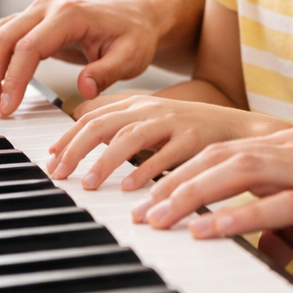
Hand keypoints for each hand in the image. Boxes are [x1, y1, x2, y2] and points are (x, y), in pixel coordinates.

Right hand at [0, 0, 171, 116]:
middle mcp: (45, 9)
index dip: (14, 79)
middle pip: (1, 39)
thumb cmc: (134, 37)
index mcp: (69, 15)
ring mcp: (33, 13)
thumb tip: (84, 89)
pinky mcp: (26, 22)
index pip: (29, 47)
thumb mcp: (131, 57)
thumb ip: (107, 72)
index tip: (8, 108)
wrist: (135, 17)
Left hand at [46, 97, 270, 190]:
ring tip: (89, 184)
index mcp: (139, 104)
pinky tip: (130, 188)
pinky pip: (165, 155)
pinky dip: (146, 171)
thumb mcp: (154, 120)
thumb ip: (121, 122)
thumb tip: (81, 126)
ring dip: (106, 162)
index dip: (68, 137)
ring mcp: (174, 122)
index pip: (94, 116)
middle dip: (76, 148)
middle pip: (105, 124)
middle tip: (59, 173)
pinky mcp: (195, 138)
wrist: (242, 129)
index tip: (50, 159)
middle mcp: (153, 109)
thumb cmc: (194, 129)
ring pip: (130, 138)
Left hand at [129, 128, 292, 262]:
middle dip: (170, 177)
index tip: (142, 187)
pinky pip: (281, 205)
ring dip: (191, 193)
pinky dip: (240, 216)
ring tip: (154, 217)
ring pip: (241, 170)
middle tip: (131, 205)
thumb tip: (266, 253)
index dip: (179, 164)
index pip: (225, 147)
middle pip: (220, 152)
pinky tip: (209, 232)